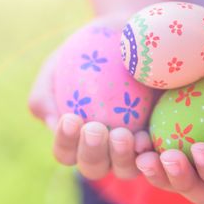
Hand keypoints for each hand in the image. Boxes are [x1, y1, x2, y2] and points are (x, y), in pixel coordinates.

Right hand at [29, 15, 152, 179]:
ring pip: (123, 169)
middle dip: (92, 152)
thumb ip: (45, 93)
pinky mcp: (158, 141)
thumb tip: (54, 122)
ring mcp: (131, 149)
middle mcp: (103, 150)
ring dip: (120, 156)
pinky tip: (145, 137)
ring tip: (122, 134)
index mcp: (75, 137)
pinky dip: (148, 152)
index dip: (66, 142)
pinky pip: (154, 156)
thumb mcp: (58, 64)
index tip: (71, 119)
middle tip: (96, 129)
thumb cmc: (87, 50)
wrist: (129, 34)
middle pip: (93, 167)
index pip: (65, 152)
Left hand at [135, 15, 203, 203]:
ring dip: (153, 168)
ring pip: (170, 169)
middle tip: (159, 160)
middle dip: (176, 179)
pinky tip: (129, 131)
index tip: (202, 149)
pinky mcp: (174, 122)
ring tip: (139, 152)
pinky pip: (155, 138)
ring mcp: (194, 142)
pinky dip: (141, 141)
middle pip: (194, 186)